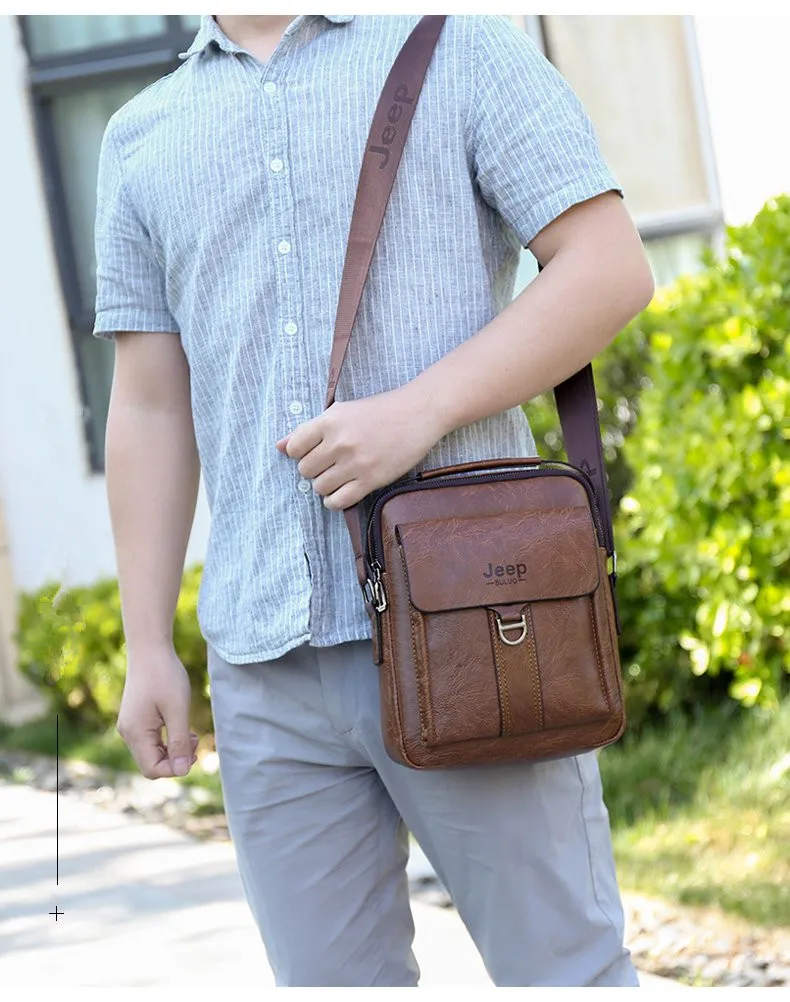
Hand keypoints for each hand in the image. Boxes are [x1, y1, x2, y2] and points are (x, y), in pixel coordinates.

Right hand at [116, 643, 198, 778]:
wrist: (150, 649)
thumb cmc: (165, 676)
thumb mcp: (178, 710)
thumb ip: (180, 742)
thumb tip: (182, 771)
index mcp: (135, 733)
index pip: (152, 769)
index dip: (175, 768)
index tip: (194, 752)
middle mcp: (128, 733)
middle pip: (151, 763)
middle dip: (176, 759)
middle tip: (195, 740)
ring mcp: (130, 726)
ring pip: (152, 752)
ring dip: (173, 749)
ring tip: (191, 734)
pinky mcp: (136, 719)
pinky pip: (151, 740)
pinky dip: (168, 739)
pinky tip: (181, 727)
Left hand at [275, 384, 445, 509]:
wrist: (418, 413)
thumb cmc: (379, 411)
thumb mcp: (342, 411)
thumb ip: (309, 429)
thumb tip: (279, 446)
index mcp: (330, 421)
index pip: (294, 447)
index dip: (300, 452)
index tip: (314, 451)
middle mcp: (340, 442)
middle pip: (305, 470)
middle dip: (315, 470)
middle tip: (331, 464)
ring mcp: (355, 463)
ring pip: (320, 487)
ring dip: (326, 485)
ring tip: (340, 476)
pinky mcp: (371, 480)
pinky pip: (338, 502)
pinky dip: (334, 501)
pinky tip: (343, 491)